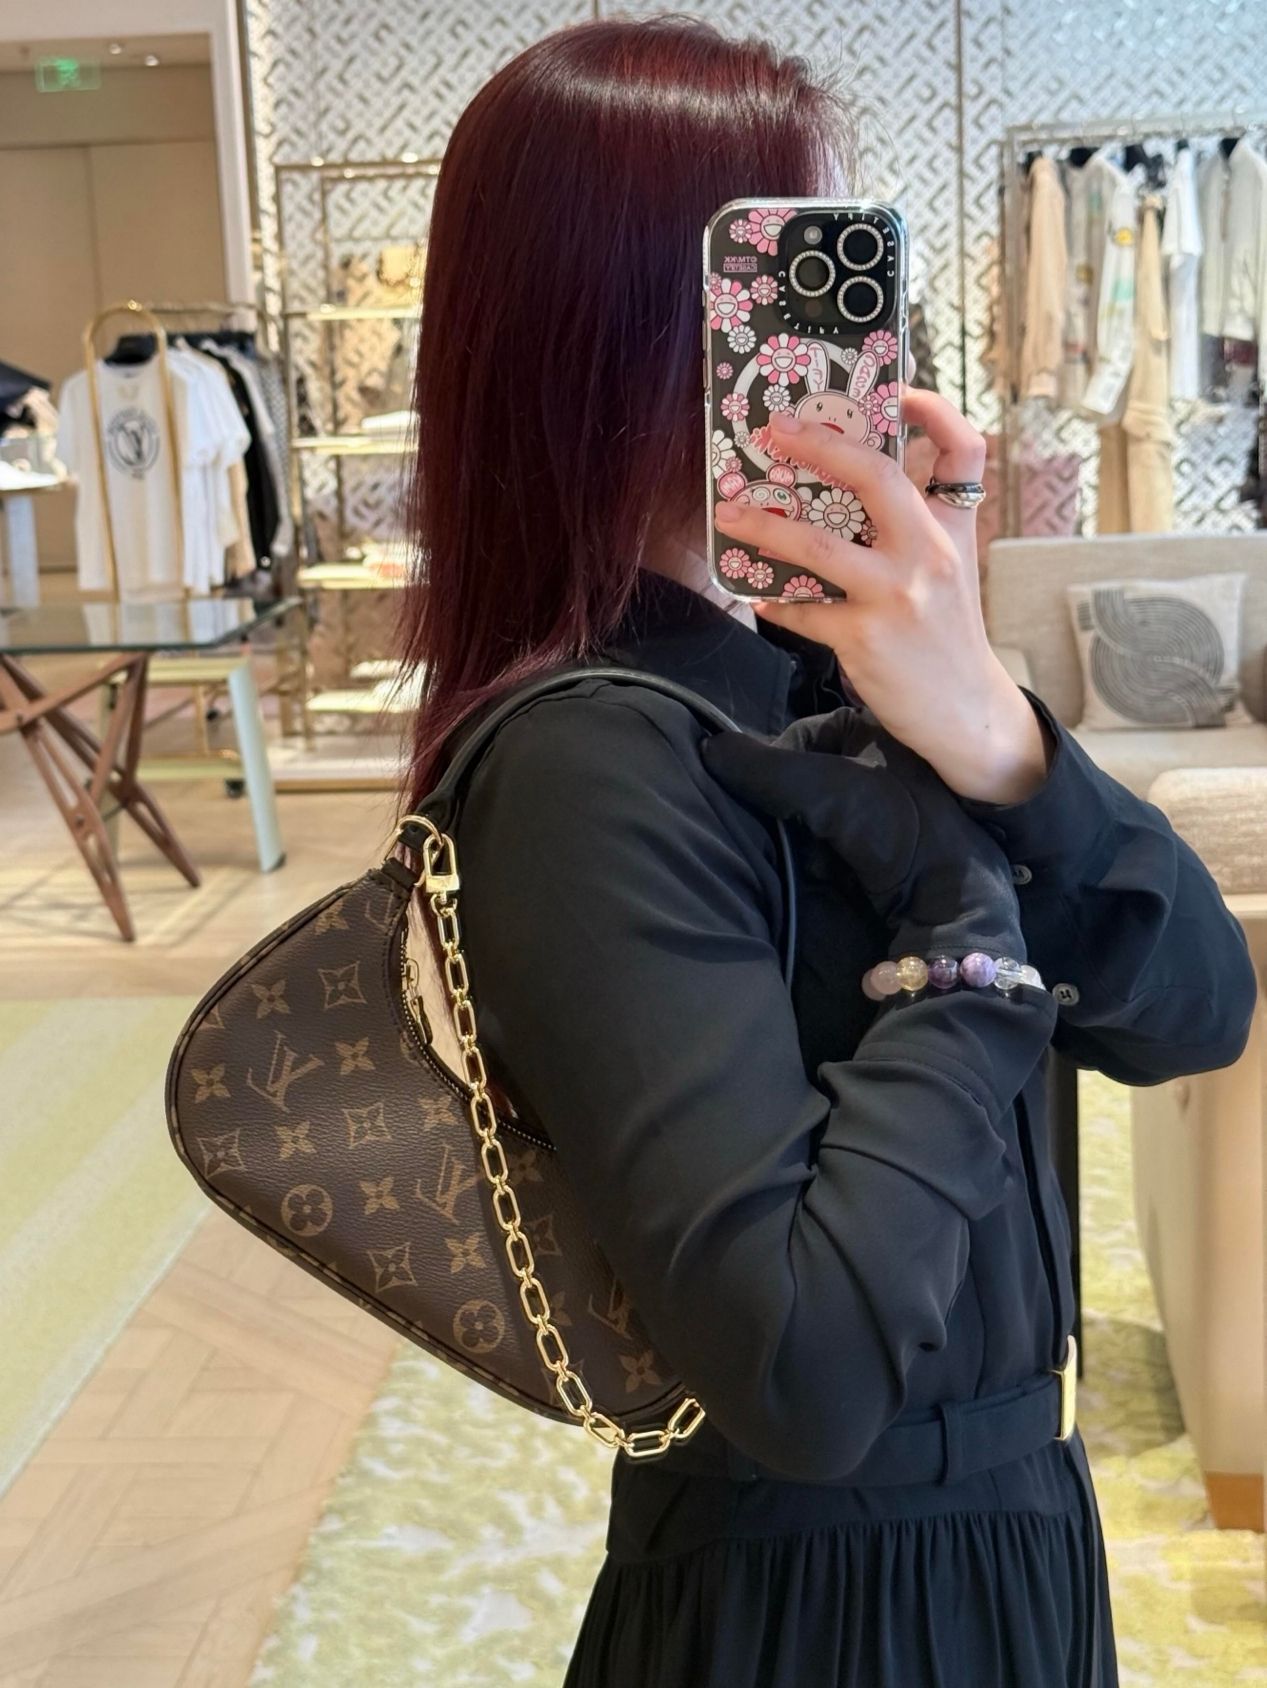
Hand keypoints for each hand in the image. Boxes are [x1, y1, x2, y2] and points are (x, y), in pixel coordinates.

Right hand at [703, 707, 1025, 963]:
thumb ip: (767, 769)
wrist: (953, 904)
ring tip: (809, 855)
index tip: (767, 792)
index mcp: (883, 730)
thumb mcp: (831, 792)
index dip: (779, 760)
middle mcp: (885, 760)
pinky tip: (824, 871)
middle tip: (788, 828)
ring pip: (816, 809)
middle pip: (808, 773)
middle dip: (791, 803)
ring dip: (803, 832)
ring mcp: (887, 804)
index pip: (806, 733)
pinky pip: (833, 837)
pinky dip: (820, 852)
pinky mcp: (886, 844)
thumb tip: (710, 748)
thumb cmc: (900, 830)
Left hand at [713, 391, 1051, 804]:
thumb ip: (914, 525)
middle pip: (876, 476)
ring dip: (764, 525)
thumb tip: (844, 486)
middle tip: (776, 431)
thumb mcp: (950, 567)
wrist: (966, 709)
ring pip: (817, 543)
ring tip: (730, 513)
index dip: (934, 409)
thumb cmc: (946, 633)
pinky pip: (802, 608)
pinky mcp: (864, 636)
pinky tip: (758, 595)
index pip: (964, 450)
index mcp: (952, 528)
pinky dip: (775, 600)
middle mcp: (929, 552)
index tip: (895, 389)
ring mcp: (897, 594)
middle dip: (819, 444)